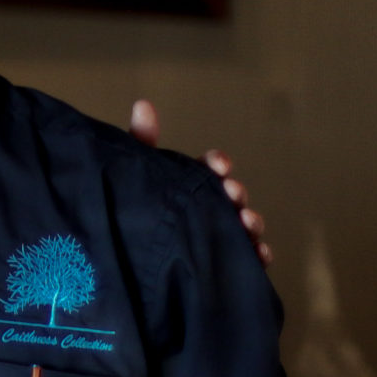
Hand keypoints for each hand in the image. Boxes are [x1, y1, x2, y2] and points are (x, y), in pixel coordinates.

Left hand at [130, 99, 271, 268]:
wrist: (116, 271)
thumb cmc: (129, 217)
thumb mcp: (134, 178)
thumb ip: (140, 144)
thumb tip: (143, 104)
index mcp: (188, 188)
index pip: (209, 170)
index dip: (217, 165)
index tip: (218, 164)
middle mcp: (205, 211)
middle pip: (230, 198)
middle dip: (234, 193)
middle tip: (232, 193)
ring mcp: (214, 239)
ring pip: (242, 228)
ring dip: (251, 221)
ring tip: (247, 221)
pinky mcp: (216, 268)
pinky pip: (244, 263)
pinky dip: (257, 256)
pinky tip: (260, 254)